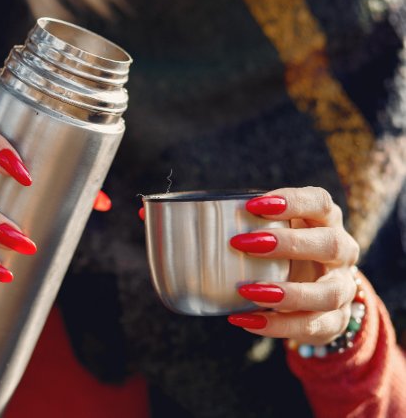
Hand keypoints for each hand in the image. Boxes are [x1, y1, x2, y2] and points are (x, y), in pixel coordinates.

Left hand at [226, 187, 359, 345]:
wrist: (317, 296)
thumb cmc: (284, 253)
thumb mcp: (275, 232)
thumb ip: (246, 226)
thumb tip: (184, 223)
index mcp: (326, 222)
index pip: (320, 203)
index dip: (292, 202)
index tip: (253, 205)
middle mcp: (342, 253)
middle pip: (330, 245)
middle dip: (288, 244)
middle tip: (242, 244)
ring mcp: (341, 288)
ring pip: (327, 293)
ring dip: (287, 293)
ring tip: (247, 292)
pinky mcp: (334, 320)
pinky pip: (312, 326)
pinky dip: (278, 325)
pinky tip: (246, 320)